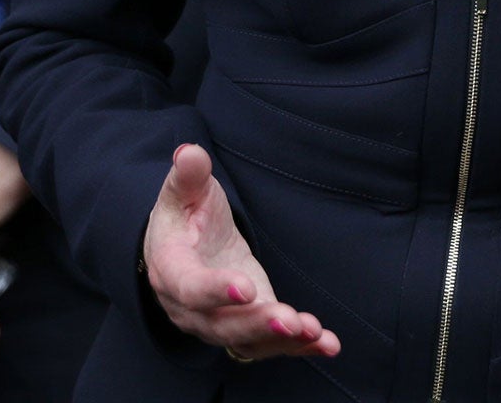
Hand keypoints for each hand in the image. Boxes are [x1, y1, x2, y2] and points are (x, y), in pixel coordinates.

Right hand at [141, 143, 338, 361]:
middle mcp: (191, 309)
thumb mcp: (182, 192)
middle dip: (258, 325)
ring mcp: (219, 323)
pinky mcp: (247, 326)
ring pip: (247, 342)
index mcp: (171, 271)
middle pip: (222, 325)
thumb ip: (188, 175)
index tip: (246, 287)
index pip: (190, 287)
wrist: (180, 249)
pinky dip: (299, 347)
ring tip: (315, 332)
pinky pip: (270, 345)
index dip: (215, 290)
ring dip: (282, 340)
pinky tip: (329, 344)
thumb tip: (189, 153)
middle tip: (291, 320)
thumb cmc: (184, 215)